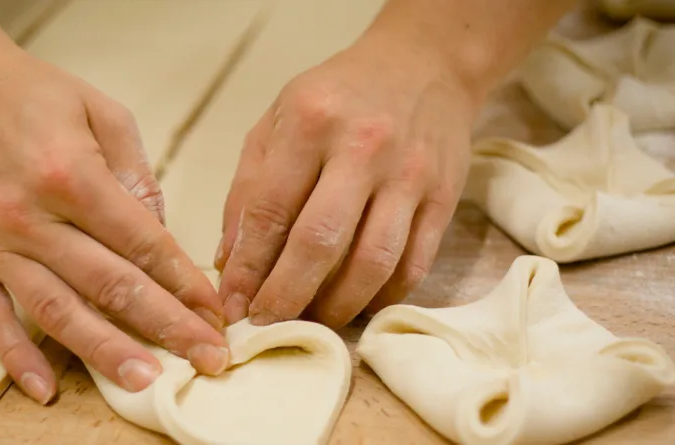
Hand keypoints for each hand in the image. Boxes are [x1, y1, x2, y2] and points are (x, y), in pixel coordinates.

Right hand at [0, 39, 228, 403]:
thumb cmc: (30, 93)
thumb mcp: (101, 112)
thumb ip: (136, 173)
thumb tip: (159, 230)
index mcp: (72, 175)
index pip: (143, 244)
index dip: (184, 283)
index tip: (213, 312)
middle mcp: (31, 216)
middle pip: (110, 284)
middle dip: (166, 326)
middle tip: (206, 357)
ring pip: (57, 309)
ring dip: (105, 350)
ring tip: (146, 381)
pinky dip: (16, 355)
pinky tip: (45, 386)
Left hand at [215, 32, 482, 328]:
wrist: (425, 65)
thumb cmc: (338, 96)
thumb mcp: (278, 120)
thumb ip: (249, 187)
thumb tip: (230, 261)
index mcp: (309, 121)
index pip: (269, 210)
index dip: (247, 268)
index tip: (232, 305)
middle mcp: (362, 147)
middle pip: (320, 243)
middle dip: (286, 297)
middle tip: (266, 325)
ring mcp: (409, 175)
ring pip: (372, 263)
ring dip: (336, 307)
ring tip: (311, 322)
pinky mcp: (444, 198)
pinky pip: (413, 265)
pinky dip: (381, 297)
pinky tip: (357, 305)